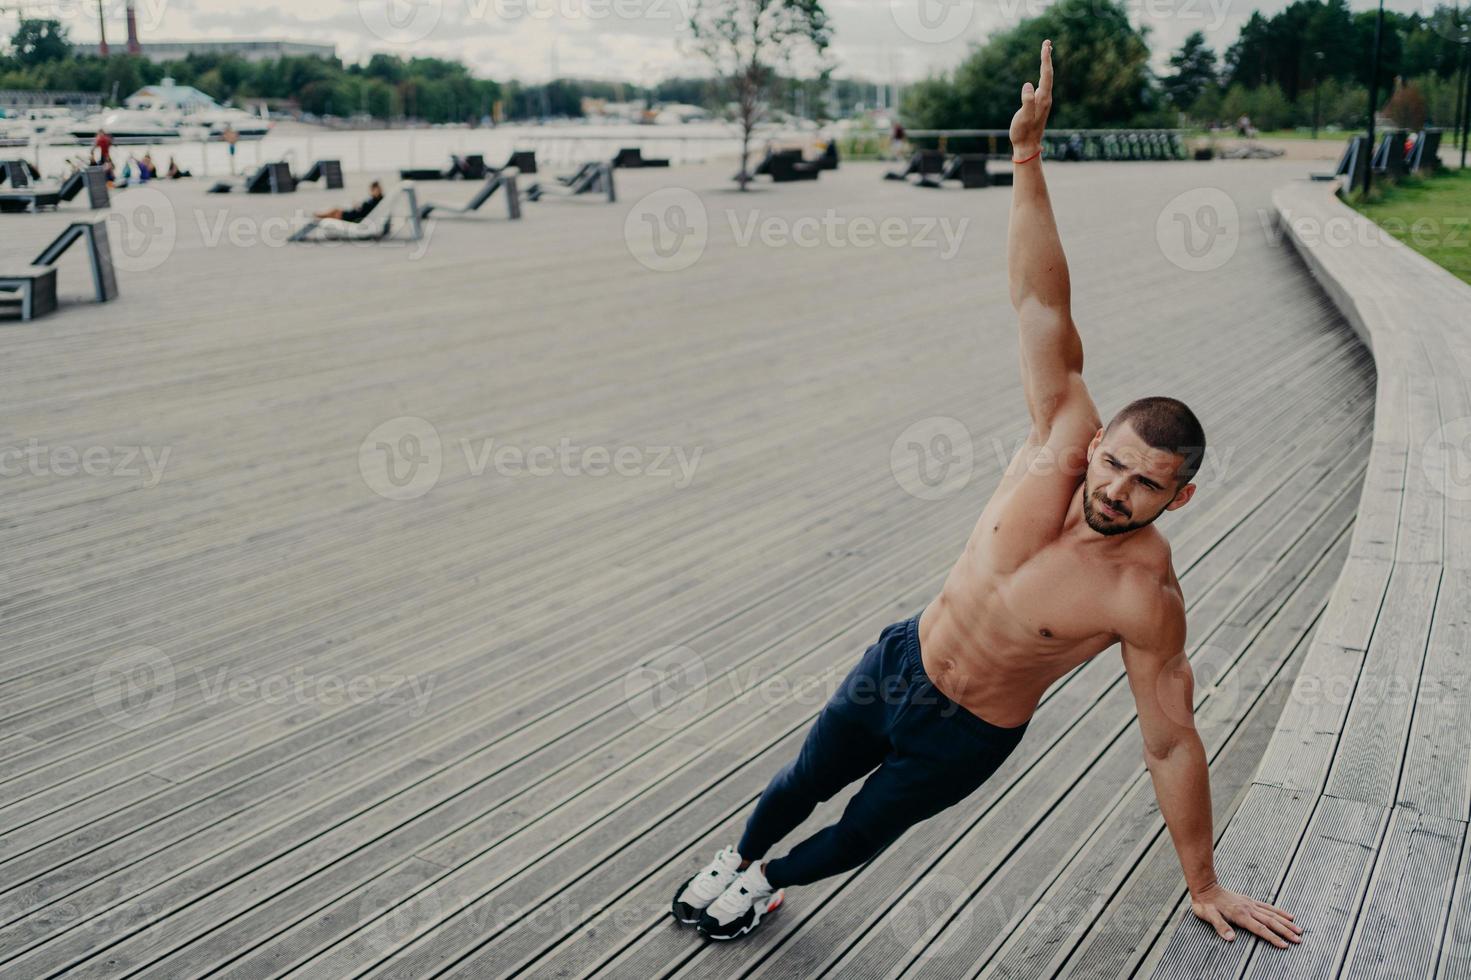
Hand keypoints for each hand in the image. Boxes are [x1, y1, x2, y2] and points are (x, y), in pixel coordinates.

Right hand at [1009, 39, 1053, 157]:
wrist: (1027, 147)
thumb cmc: (1023, 133)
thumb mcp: (1023, 117)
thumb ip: (1027, 101)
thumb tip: (1028, 85)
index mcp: (1043, 99)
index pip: (1046, 75)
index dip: (1045, 59)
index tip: (1045, 45)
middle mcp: (1046, 98)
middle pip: (1048, 74)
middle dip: (1047, 57)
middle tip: (1047, 42)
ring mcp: (1043, 101)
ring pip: (1046, 78)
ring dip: (1046, 64)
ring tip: (1046, 51)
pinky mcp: (1039, 105)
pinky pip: (1043, 85)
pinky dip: (1043, 74)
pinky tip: (1042, 73)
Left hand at [1190, 883, 1301, 947]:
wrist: (1205, 887)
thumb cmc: (1206, 904)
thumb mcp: (1208, 916)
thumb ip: (1220, 926)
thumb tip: (1231, 938)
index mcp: (1240, 915)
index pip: (1260, 929)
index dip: (1273, 938)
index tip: (1285, 945)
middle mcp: (1249, 909)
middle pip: (1271, 922)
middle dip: (1285, 931)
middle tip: (1299, 940)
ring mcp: (1250, 904)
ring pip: (1273, 914)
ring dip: (1286, 922)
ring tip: (1299, 930)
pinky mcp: (1250, 900)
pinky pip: (1268, 906)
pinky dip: (1280, 911)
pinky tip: (1288, 915)